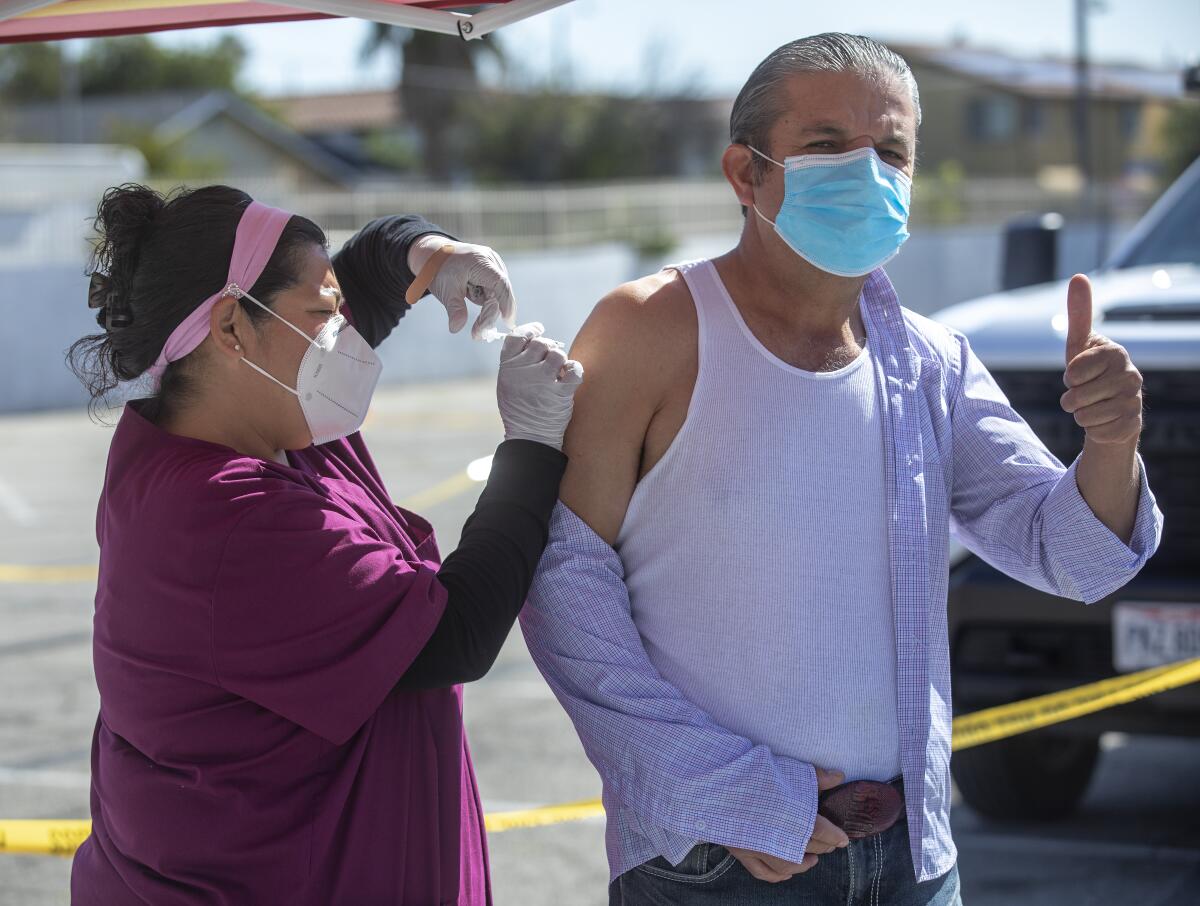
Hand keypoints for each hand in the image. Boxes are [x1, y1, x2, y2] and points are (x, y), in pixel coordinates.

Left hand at [408, 235, 516, 338]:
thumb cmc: (439, 269)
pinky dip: (483, 300)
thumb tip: (456, 328)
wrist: (432, 255)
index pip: (500, 284)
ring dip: (485, 308)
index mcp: (481, 261)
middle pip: (499, 293)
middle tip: (477, 334)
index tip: (508, 322)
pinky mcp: (490, 271)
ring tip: (469, 313)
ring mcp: (492, 265)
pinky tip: (470, 298)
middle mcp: (491, 261)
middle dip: (489, 314)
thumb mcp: (445, 290)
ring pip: (496, 294)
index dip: (506, 303)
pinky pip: (491, 291)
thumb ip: (454, 309)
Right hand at [497, 323, 583, 450]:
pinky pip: (574, 370)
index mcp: (507, 367)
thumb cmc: (519, 408)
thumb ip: (516, 362)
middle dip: (547, 347)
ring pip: (557, 354)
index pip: (517, 336)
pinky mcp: (561, 393)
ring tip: (557, 372)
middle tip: (548, 361)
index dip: (530, 330)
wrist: (530, 436)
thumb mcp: (506, 383)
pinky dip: (574, 370)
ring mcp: (542, 382)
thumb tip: (533, 339)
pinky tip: (569, 376)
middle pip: (540, 343)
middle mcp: (523, 371)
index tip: (538, 331)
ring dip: (560, 360)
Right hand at [727, 766, 849, 882]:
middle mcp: (778, 837)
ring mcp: (759, 848)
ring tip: (813, 861)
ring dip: (802, 865)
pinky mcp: (742, 851)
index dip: (835, 836)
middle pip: (806, 847)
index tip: (843, 839)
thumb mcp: (787, 769)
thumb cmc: (754, 774)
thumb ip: (815, 776)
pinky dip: (776, 876)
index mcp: (793, 817)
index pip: (822, 832)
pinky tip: (785, 875)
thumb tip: (840, 775)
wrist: (716, 781)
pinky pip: (762, 872)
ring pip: (787, 866)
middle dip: (822, 847)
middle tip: (830, 844)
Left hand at [1059, 274, 1142, 445]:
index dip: (1068, 377)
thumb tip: (1079, 276)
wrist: (1109, 406)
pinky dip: (1093, 430)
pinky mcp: (1132, 425)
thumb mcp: (1079, 344)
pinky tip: (1105, 420)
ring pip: (1084, 416)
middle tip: (1084, 393)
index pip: (1072, 372)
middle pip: (1075, 397)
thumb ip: (1079, 313)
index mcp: (1116, 353)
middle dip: (1070, 399)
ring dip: (1080, 415)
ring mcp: (1134, 401)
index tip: (1079, 373)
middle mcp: (1131, 376)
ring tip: (1094, 405)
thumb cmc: (1090, 371)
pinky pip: (1096, 433)